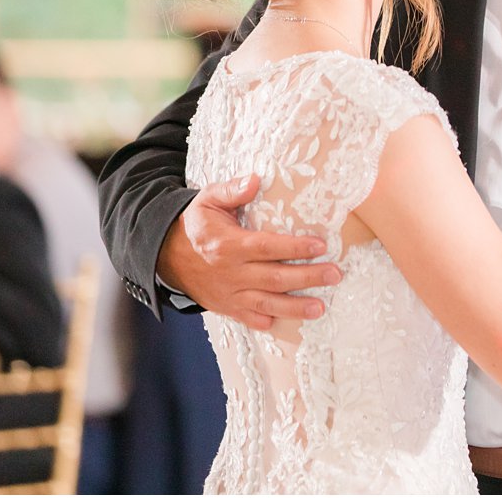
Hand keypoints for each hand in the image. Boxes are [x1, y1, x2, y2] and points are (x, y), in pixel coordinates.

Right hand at [157, 174, 341, 330]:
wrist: (166, 255)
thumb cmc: (196, 224)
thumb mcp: (208, 200)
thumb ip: (232, 190)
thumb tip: (256, 180)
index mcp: (228, 245)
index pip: (267, 247)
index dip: (295, 247)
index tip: (321, 245)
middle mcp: (231, 272)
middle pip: (274, 277)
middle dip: (307, 277)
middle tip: (335, 274)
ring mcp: (229, 294)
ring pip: (266, 303)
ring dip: (295, 307)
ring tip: (320, 308)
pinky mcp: (226, 307)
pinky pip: (249, 319)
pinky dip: (267, 322)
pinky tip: (287, 322)